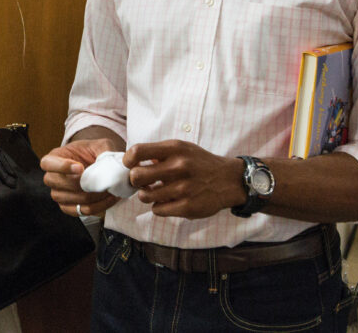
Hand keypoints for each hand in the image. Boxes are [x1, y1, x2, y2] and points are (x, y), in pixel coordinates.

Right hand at [40, 138, 122, 216]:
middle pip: (57, 183)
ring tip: (109, 189)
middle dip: (81, 183)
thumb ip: (103, 150)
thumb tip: (108, 162)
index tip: (80, 168)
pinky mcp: (67, 207)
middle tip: (100, 181)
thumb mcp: (100, 145)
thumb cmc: (94, 153)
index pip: (47, 163)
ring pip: (71, 198)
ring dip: (92, 196)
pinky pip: (80, 211)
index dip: (62, 166)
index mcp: (54, 158)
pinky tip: (108, 198)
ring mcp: (58, 194)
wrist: (97, 166)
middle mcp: (52, 177)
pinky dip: (97, 206)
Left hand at [123, 140, 243, 218]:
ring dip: (147, 195)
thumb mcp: (182, 148)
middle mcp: (179, 167)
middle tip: (143, 181)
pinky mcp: (187, 207)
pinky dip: (159, 207)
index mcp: (175, 149)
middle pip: (136, 176)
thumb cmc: (200, 163)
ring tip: (155, 191)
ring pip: (145, 196)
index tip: (131, 165)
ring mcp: (183, 188)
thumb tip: (133, 161)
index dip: (128, 160)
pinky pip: (157, 210)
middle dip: (135, 180)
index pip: (137, 151)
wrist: (228, 180)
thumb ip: (159, 152)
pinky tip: (167, 201)